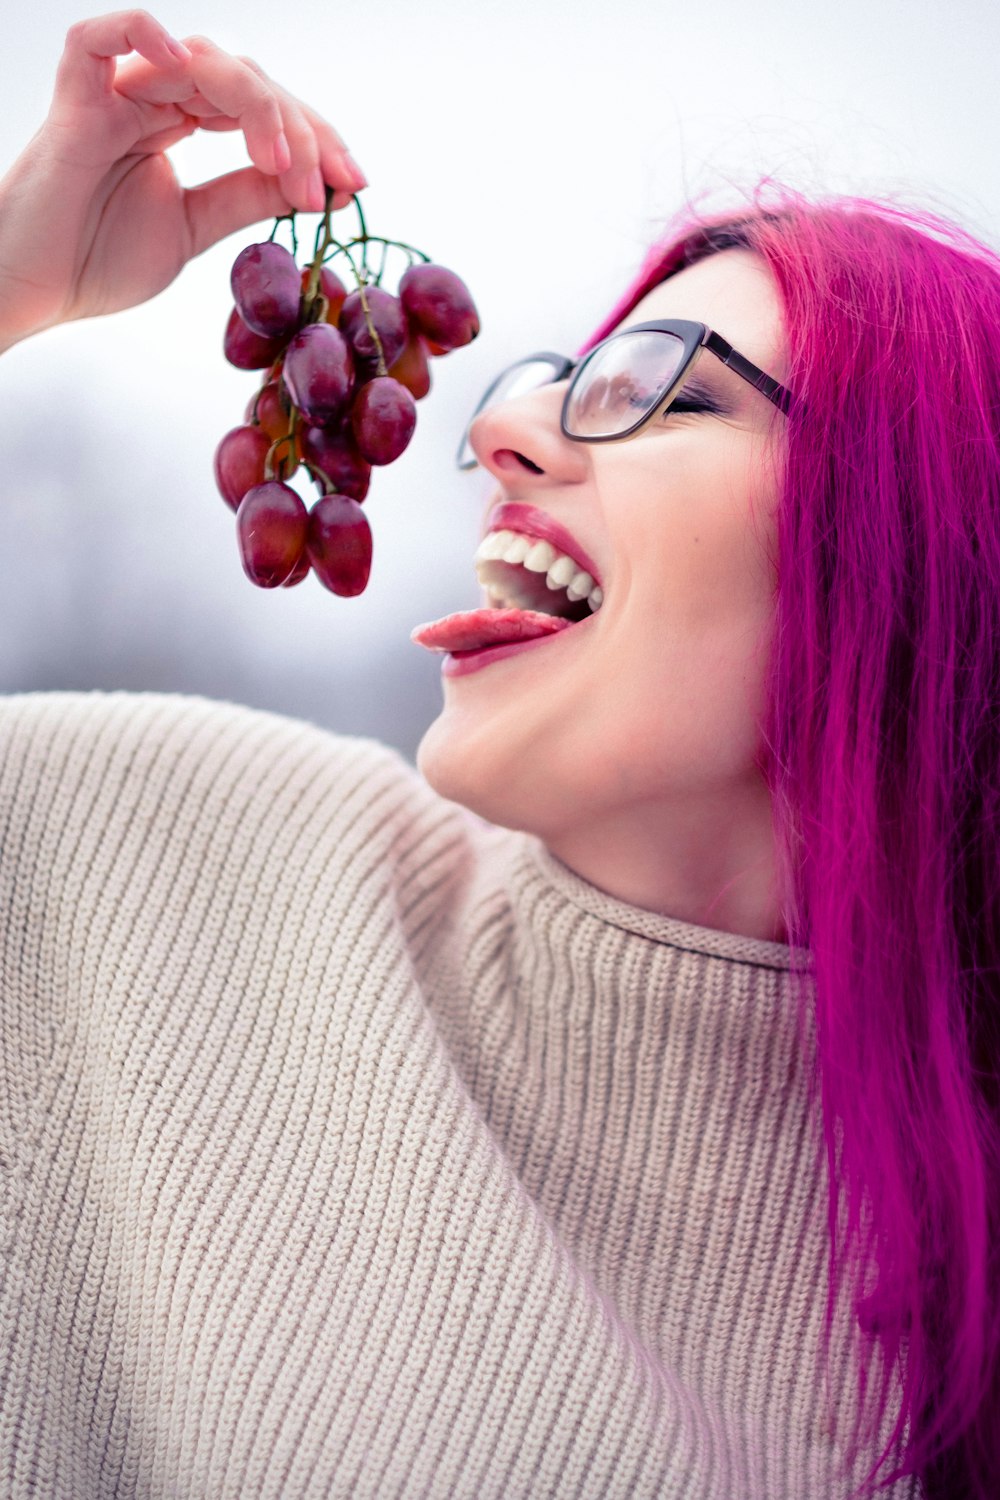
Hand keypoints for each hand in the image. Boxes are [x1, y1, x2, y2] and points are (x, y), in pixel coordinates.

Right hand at [0, 9, 366, 350]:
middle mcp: (153, 99)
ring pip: (199, 61)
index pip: (262, 109)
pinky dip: (142, 31)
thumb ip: (244, 197)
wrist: (32, 289)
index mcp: (180, 124)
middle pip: (245, 80)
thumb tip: (310, 182)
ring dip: (257, 106)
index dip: (314, 139)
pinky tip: (187, 64)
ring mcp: (115, 93)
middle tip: (327, 182)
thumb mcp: (193, 229)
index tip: (353, 184)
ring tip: (281, 162)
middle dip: (300, 128)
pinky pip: (101, 36)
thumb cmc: (95, 262)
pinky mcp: (74, 99)